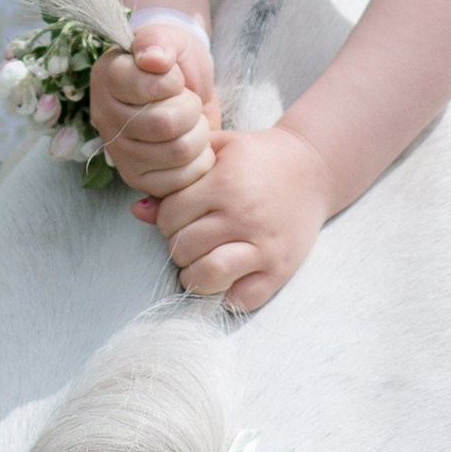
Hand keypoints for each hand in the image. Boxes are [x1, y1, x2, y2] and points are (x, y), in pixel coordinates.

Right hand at [90, 24, 217, 199]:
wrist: (183, 85)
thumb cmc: (173, 60)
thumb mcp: (169, 38)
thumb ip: (159, 41)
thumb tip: (153, 59)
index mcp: (107, 78)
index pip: (148, 87)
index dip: (173, 80)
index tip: (174, 75)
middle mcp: (105, 118)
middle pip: (165, 125)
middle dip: (190, 108)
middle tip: (187, 100)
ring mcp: (120, 153)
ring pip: (177, 152)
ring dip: (198, 133)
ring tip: (190, 121)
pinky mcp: (138, 179)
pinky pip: (181, 179)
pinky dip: (199, 160)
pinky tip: (191, 143)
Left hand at [151, 120, 331, 312]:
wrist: (313, 169)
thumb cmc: (256, 157)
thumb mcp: (217, 152)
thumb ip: (177, 177)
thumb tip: (137, 211)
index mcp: (227, 183)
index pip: (171, 216)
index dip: (167, 218)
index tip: (179, 215)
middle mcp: (244, 217)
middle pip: (184, 248)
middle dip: (178, 245)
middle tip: (189, 238)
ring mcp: (264, 247)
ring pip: (208, 276)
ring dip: (194, 274)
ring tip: (199, 262)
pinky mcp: (280, 270)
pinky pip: (241, 299)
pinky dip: (226, 295)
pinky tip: (226, 277)